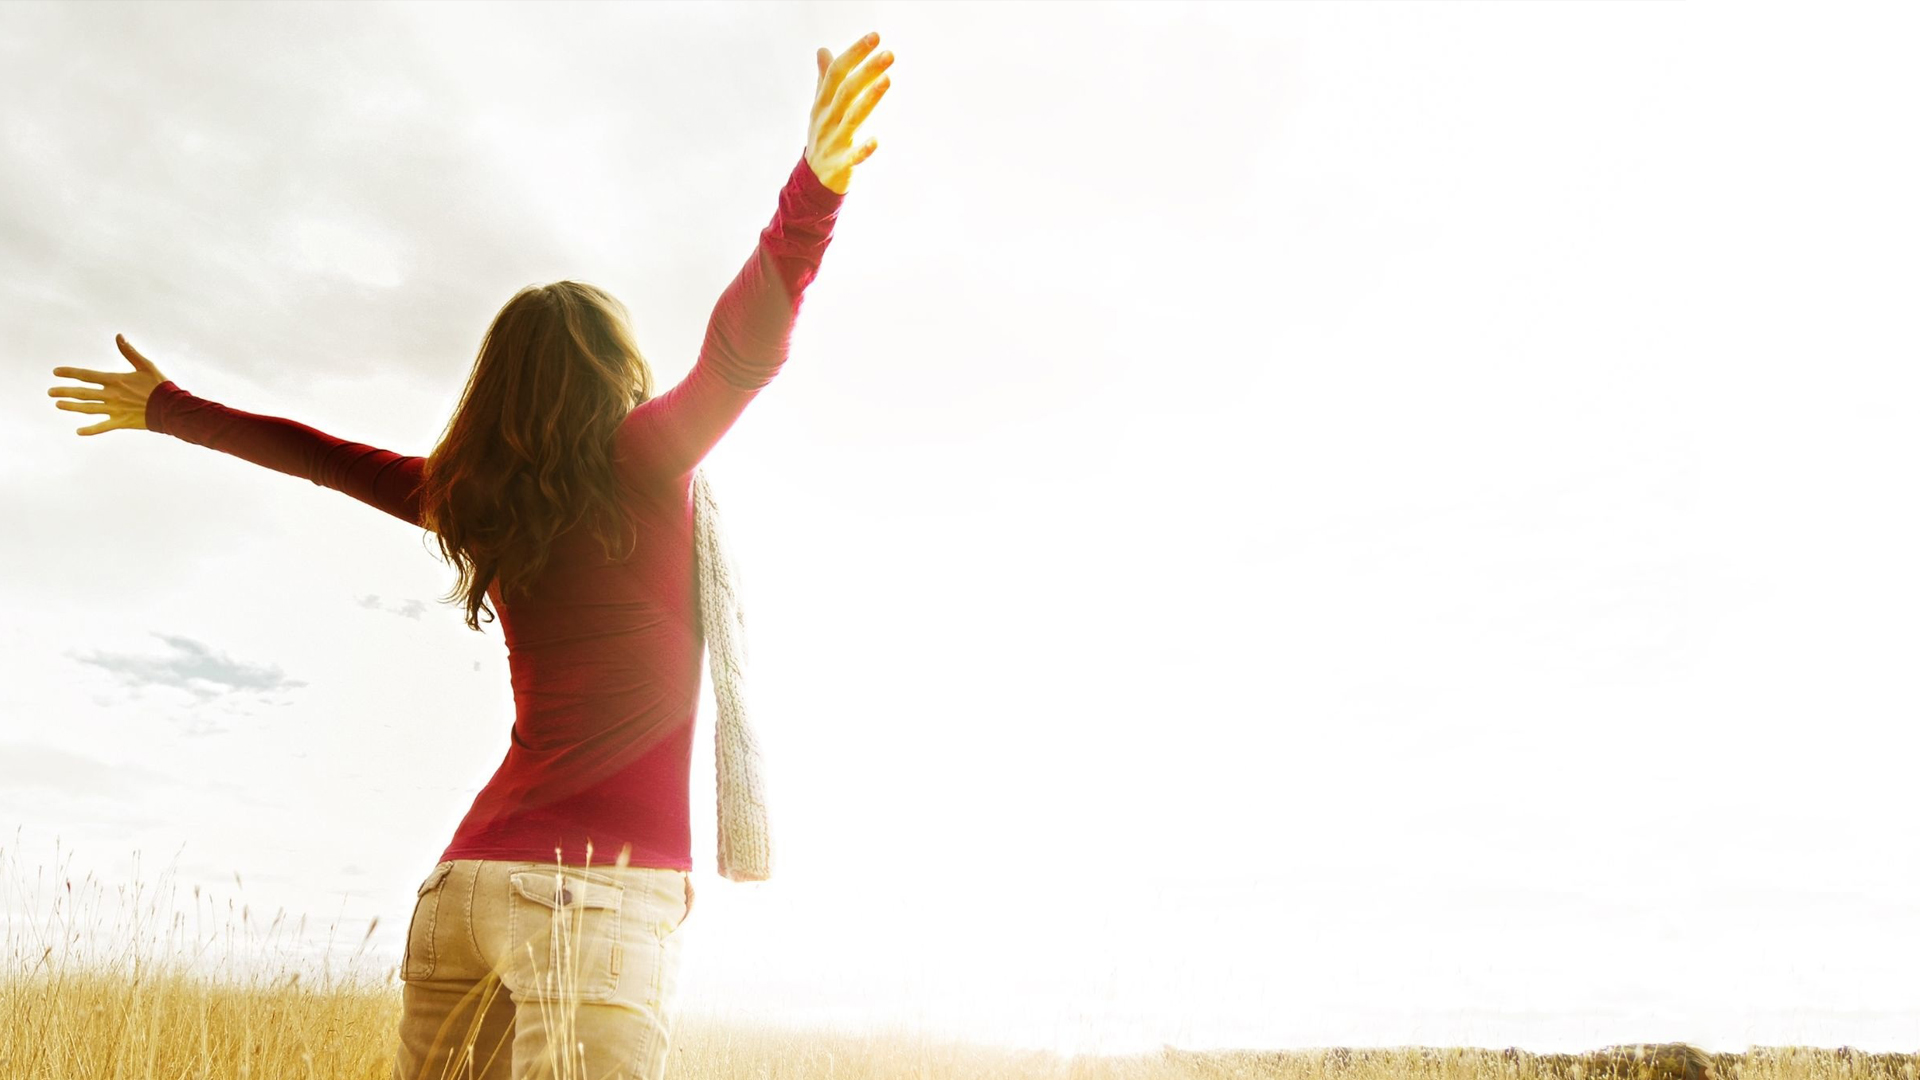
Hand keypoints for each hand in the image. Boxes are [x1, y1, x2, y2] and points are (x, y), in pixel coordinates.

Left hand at [48, 334, 170, 435]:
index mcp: (115, 380)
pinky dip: (90, 430)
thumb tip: (118, 336)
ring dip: (71, 407)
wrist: (170, 407)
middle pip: (82, 393)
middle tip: (50, 392)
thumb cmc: (159, 385)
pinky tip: (78, 431)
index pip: (86, 375)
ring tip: (58, 405)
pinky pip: (102, 427)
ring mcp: (114, 410)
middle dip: (64, 392)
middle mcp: (111, 395)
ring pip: (87, 408)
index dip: (69, 372)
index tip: (55, 372)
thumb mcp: (145, 365)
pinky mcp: (121, 422)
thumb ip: (129, 352)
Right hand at [808, 31, 892, 194]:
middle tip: (889, 54)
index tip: (875, 37)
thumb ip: (824, 79)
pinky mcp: (840, 165)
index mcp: (822, 103)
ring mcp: (833, 142)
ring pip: (851, 118)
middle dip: (867, 71)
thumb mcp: (819, 107)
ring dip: (869, 100)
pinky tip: (876, 141)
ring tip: (887, 81)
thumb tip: (823, 50)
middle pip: (846, 91)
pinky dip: (863, 150)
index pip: (836, 72)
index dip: (855, 53)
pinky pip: (852, 157)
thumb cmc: (822, 137)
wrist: (812, 180)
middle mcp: (826, 119)